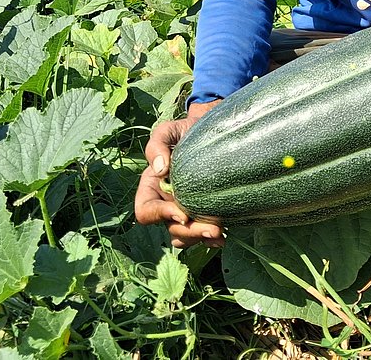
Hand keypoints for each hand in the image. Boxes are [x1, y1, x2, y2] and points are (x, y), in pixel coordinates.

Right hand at [134, 100, 225, 248]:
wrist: (211, 131)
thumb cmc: (184, 131)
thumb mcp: (168, 130)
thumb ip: (157, 144)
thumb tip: (160, 169)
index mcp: (151, 187)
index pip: (146, 211)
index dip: (161, 215)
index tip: (182, 214)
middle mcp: (166, 203)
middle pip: (170, 228)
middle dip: (189, 232)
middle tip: (213, 229)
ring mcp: (185, 210)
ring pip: (185, 236)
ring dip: (200, 238)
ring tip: (219, 233)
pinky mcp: (203, 212)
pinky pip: (201, 233)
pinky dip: (211, 239)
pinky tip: (224, 237)